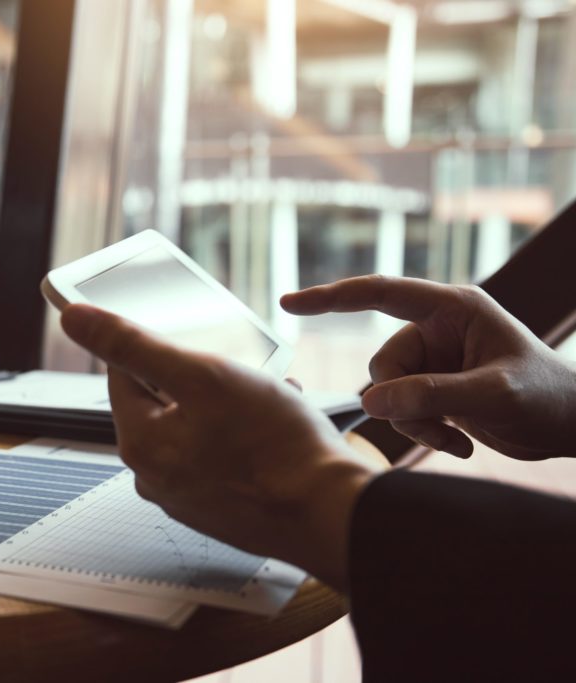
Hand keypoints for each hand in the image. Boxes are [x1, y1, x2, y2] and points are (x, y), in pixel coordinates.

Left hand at [61, 304, 377, 590]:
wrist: (332, 514)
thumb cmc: (274, 446)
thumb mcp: (202, 376)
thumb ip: (133, 345)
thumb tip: (74, 319)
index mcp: (139, 444)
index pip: (124, 372)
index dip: (161, 345)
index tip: (195, 338)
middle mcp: (154, 477)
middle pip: (165, 399)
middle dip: (206, 376)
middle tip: (245, 373)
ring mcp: (188, 497)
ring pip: (198, 426)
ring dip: (231, 403)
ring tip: (270, 398)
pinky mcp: (220, 509)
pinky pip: (221, 456)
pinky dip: (244, 436)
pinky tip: (276, 428)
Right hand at [281, 275, 575, 459]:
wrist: (574, 426)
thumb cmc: (550, 397)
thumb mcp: (493, 394)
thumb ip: (432, 394)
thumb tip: (371, 401)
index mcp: (452, 308)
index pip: (380, 293)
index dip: (332, 297)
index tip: (289, 303)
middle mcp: (437, 329)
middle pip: (382, 363)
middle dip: (403, 399)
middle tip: (443, 422)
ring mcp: (433, 360)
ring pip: (387, 393)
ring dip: (416, 422)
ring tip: (457, 435)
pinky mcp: (433, 388)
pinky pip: (402, 411)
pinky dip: (425, 431)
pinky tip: (462, 442)